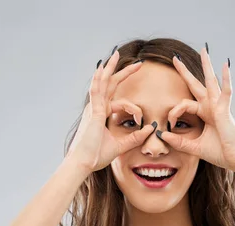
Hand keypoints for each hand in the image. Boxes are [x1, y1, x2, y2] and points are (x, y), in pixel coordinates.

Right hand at [66, 52, 154, 172]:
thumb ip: (136, 137)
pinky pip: (96, 91)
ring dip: (110, 68)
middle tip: (137, 63)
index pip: (119, 101)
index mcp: (101, 115)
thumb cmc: (96, 156)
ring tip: (117, 54)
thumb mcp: (120, 146)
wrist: (83, 163)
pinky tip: (102, 68)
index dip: (133, 107)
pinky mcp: (93, 112)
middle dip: (123, 73)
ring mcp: (93, 108)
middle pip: (110, 85)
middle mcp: (96, 108)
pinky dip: (99, 79)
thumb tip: (151, 128)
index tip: (141, 118)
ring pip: (103, 83)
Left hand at [157, 47, 234, 170]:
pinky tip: (225, 65)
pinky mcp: (225, 110)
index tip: (169, 124)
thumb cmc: (220, 153)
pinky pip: (226, 91)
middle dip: (185, 71)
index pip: (184, 104)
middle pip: (196, 84)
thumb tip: (162, 135)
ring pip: (211, 81)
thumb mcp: (194, 148)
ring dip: (207, 65)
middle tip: (175, 58)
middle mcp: (211, 107)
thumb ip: (178, 142)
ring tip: (204, 50)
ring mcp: (219, 106)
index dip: (174, 112)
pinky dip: (226, 78)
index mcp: (205, 113)